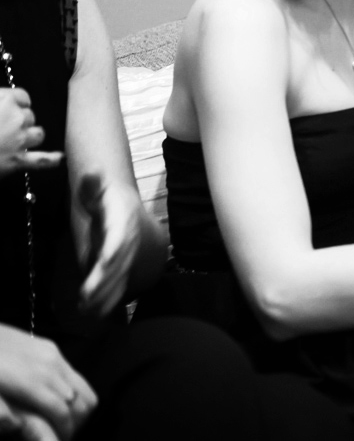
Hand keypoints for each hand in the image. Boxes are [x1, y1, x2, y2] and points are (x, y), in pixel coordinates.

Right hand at [0, 89, 61, 180]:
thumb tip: (3, 98)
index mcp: (5, 100)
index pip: (22, 96)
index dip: (16, 102)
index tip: (9, 106)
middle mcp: (18, 118)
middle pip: (29, 116)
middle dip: (19, 120)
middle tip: (2, 127)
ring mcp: (19, 140)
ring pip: (37, 134)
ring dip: (30, 136)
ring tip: (17, 139)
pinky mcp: (17, 161)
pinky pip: (42, 160)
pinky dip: (51, 159)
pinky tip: (60, 157)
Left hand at [0, 324, 96, 440]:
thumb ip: (1, 411)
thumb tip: (19, 426)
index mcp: (32, 381)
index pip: (63, 412)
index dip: (65, 431)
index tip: (60, 440)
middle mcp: (51, 366)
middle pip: (80, 401)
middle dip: (75, 423)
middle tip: (61, 433)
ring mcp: (54, 355)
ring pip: (84, 388)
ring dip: (78, 409)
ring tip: (62, 420)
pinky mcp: (51, 347)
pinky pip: (74, 374)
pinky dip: (75, 392)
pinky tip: (57, 398)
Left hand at [76, 174, 143, 316]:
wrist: (125, 211)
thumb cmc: (108, 201)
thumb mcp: (99, 189)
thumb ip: (94, 184)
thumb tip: (93, 172)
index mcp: (125, 224)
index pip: (120, 238)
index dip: (114, 251)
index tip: (103, 262)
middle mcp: (131, 242)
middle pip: (121, 264)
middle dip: (106, 281)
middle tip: (87, 296)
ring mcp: (131, 257)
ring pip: (123, 279)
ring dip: (107, 296)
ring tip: (89, 310)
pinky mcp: (127, 269)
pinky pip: (121, 287)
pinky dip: (110, 301)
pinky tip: (95, 314)